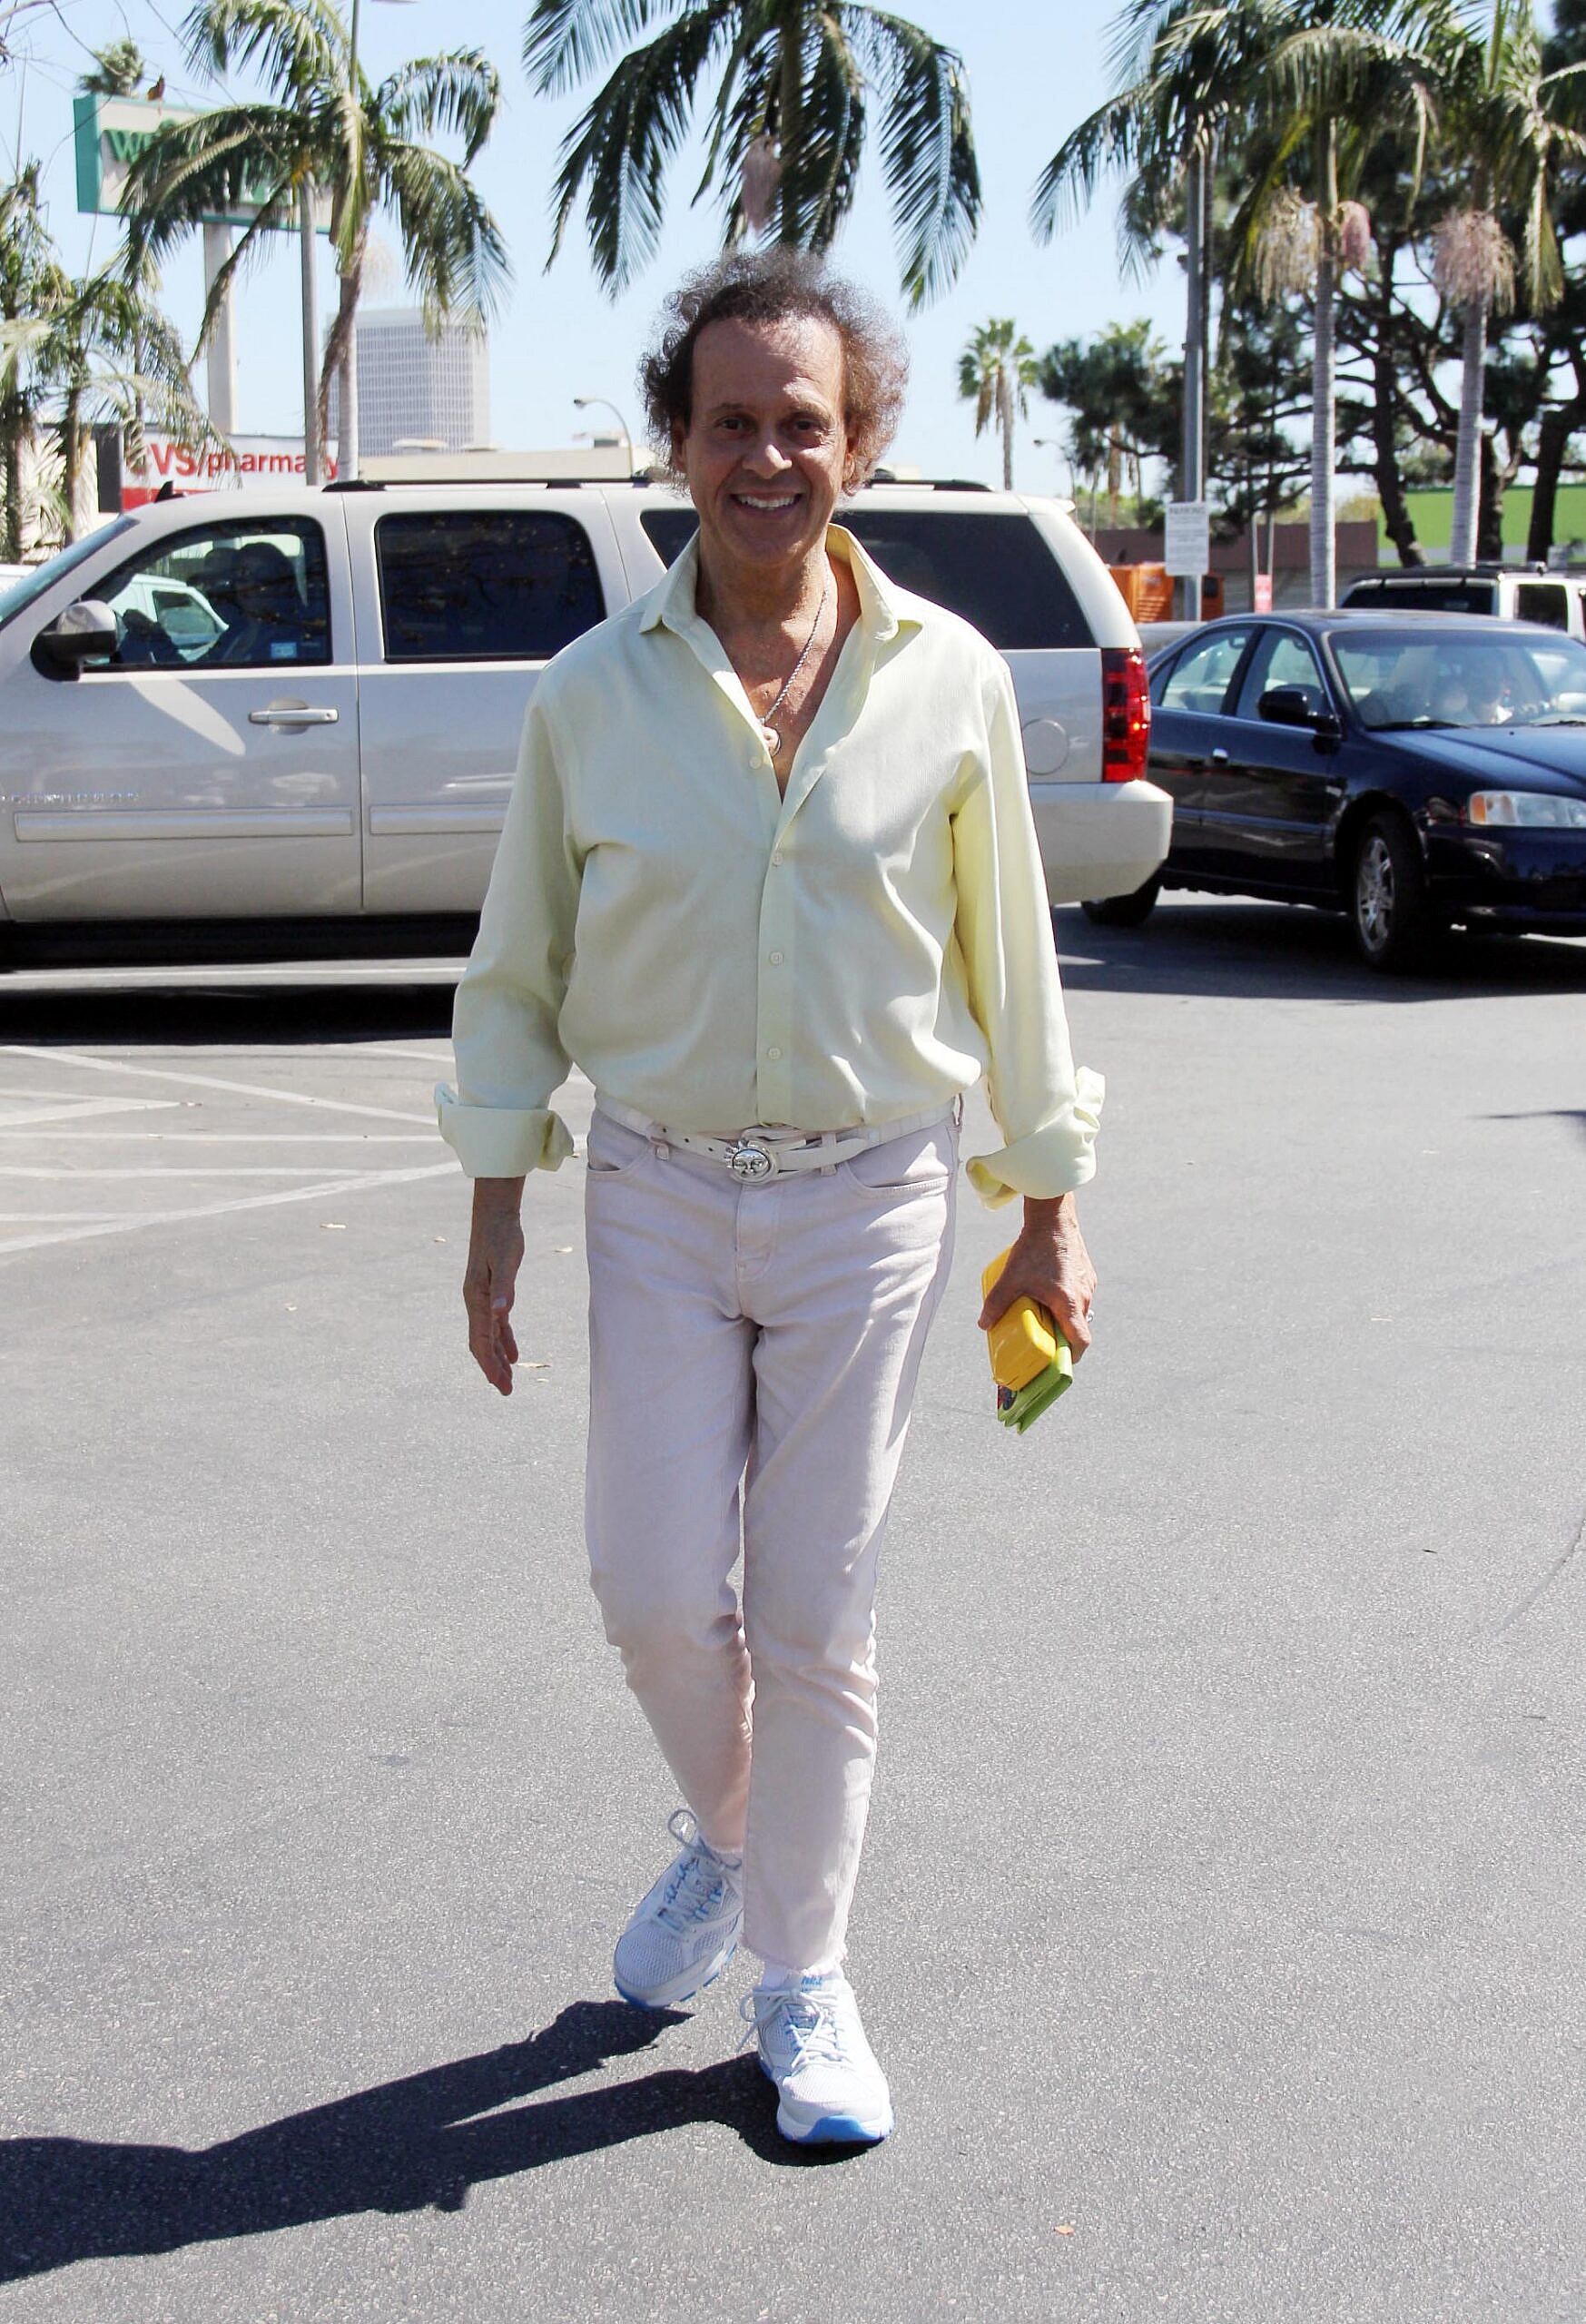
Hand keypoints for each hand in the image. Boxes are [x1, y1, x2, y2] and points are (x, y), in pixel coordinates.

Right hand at [463, 1178, 525, 1395]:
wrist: (494, 1215)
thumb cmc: (502, 1236)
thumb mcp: (506, 1261)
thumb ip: (505, 1289)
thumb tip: (502, 1313)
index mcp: (477, 1298)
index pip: (481, 1340)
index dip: (490, 1365)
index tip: (500, 1385)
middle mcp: (475, 1302)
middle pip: (481, 1344)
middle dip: (492, 1369)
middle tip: (506, 1391)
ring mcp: (481, 1298)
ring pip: (487, 1337)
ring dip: (497, 1359)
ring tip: (508, 1381)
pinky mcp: (491, 1292)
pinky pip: (495, 1325)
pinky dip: (503, 1341)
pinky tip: (513, 1354)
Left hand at [977, 1193, 1095, 1363]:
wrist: (1053, 1215)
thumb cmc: (1034, 1247)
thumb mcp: (1011, 1278)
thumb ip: (996, 1303)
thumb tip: (983, 1324)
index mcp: (1069, 1302)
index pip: (1080, 1342)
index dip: (1071, 1357)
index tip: (1057, 1362)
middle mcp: (1084, 1295)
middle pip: (1078, 1328)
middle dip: (1062, 1339)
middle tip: (1043, 1342)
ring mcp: (1088, 1283)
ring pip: (1079, 1311)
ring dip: (1064, 1319)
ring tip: (1042, 1316)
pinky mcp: (1086, 1272)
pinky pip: (1079, 1296)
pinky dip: (1066, 1302)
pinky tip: (1048, 1293)